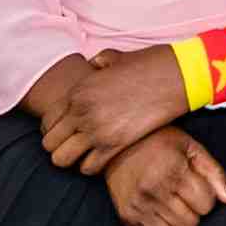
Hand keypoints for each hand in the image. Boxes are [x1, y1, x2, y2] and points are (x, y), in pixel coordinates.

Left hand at [40, 45, 189, 175]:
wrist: (178, 76)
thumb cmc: (150, 64)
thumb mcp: (118, 58)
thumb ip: (99, 63)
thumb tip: (94, 65)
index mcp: (79, 91)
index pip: (47, 120)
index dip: (55, 128)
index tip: (68, 130)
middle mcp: (81, 111)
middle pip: (49, 143)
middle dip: (60, 145)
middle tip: (76, 144)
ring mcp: (97, 129)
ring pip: (62, 159)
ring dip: (72, 159)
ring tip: (87, 153)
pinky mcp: (115, 144)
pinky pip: (88, 167)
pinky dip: (92, 166)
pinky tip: (103, 157)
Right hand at [103, 126, 225, 225]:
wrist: (121, 145)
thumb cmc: (160, 142)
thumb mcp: (191, 147)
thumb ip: (213, 172)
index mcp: (174, 172)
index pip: (205, 204)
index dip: (207, 198)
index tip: (199, 189)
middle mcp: (154, 192)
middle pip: (190, 224)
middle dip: (194, 214)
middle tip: (187, 200)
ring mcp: (138, 207)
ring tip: (175, 210)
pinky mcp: (126, 217)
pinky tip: (160, 217)